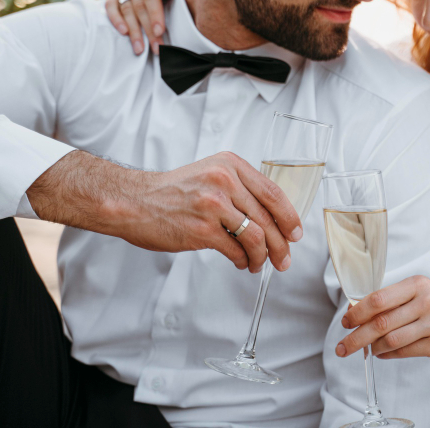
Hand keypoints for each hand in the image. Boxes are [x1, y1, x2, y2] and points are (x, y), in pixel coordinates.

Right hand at [27, 150, 302, 272]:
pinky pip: (235, 250)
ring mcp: (213, 205)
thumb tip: (271, 217)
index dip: (289, 216)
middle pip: (267, 218)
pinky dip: (243, 260)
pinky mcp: (202, 230)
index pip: (273, 192)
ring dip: (262, 256)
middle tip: (284, 258)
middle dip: (281, 244)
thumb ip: (239, 188)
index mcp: (230, 165)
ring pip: (256, 237)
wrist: (134, 201)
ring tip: (259, 264)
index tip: (296, 233)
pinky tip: (241, 263)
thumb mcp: (210, 173)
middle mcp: (224, 181)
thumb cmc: (172, 191)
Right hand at [105, 0, 180, 55]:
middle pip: (138, 4)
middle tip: (156, 47)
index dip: (155, 13)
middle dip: (147, 28)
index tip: (160, 31)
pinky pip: (110, 6)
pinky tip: (124, 33)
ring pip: (126, 9)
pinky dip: (116, 20)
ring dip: (133, 31)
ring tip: (141, 48)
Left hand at [335, 275, 429, 365]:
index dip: (357, 312)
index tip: (345, 322)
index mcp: (419, 284)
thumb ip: (398, 301)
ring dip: (373, 348)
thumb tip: (361, 312)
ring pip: (390, 339)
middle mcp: (426, 300)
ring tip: (366, 351)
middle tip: (343, 346)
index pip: (378, 298)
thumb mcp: (427, 296)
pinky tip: (383, 354)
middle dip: (356, 336)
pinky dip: (388, 354)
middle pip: (380, 321)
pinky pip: (404, 351)